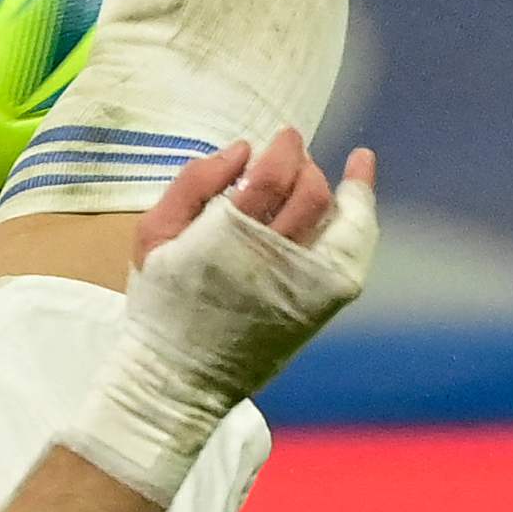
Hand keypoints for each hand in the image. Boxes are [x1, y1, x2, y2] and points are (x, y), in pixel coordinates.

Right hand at [66, 132, 378, 503]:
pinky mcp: (323, 303)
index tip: (284, 136)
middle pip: (311, 193)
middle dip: (306, 165)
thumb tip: (241, 149)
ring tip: (320, 173)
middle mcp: (274, 258)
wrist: (182, 375)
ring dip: (334, 186)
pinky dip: (361, 217)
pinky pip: (352, 251)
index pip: (273, 176)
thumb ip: (192, 183)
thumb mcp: (152, 236)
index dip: (285, 149)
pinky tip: (358, 192)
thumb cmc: (163, 301)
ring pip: (341, 220)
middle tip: (292, 157)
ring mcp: (304, 283)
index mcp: (227, 238)